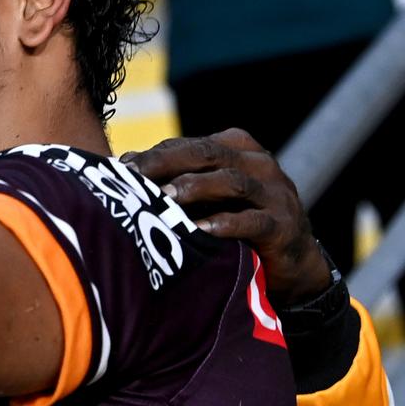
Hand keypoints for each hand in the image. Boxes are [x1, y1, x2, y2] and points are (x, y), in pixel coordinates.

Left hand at [122, 129, 330, 305]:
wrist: (291, 264)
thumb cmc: (236, 220)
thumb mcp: (205, 195)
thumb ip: (172, 177)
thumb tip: (121, 164)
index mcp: (236, 147)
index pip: (187, 146)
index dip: (152, 155)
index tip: (118, 169)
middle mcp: (258, 163)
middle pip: (207, 154)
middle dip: (166, 164)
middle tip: (134, 179)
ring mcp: (276, 193)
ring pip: (232, 181)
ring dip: (195, 188)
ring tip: (164, 200)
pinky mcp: (284, 225)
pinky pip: (253, 221)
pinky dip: (225, 224)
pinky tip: (201, 230)